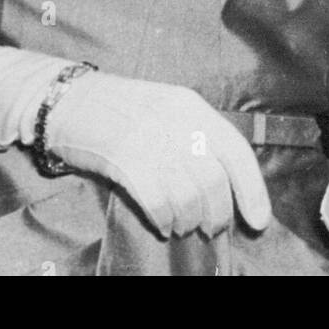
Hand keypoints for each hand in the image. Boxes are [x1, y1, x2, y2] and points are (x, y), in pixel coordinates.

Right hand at [46, 72, 272, 239]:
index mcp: (191, 106)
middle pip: (214, 181)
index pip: (236, 151)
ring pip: (188, 196)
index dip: (252, 190)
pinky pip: (157, 202)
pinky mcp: (125, 158)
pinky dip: (163, 219)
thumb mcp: (165, 111)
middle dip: (217, 214)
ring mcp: (150, 138)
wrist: (70, 100)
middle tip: (210, 227)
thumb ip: (194, 139)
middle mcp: (176, 120)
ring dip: (189, 220)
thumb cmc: (120, 110)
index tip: (259, 221)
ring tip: (181, 224)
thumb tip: (224, 187)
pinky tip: (161, 222)